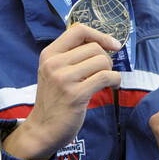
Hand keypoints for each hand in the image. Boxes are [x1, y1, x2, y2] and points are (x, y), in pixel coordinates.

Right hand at [5, 24, 122, 159]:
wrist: (43, 130)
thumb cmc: (54, 100)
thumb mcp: (54, 72)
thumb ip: (71, 56)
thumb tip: (103, 42)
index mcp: (49, 54)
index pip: (78, 30)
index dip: (100, 35)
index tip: (113, 45)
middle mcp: (54, 64)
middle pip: (94, 47)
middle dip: (106, 59)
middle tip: (104, 73)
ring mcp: (63, 79)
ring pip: (102, 61)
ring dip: (111, 71)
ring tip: (107, 81)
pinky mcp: (75, 95)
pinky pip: (105, 77)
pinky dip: (115, 80)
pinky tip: (112, 87)